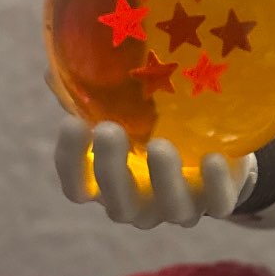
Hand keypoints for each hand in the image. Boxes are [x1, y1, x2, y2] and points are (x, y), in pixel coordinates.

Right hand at [54, 115, 254, 230]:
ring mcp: (181, 207)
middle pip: (119, 204)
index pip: (79, 188)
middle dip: (111, 170)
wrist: (218, 152)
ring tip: (159, 145)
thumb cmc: (156, 130)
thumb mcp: (127, 115)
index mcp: (112, 186)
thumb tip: (54, 68)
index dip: (71, 161)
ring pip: (169, 208)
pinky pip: (219, 204)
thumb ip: (92, 98)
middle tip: (108, 129)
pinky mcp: (219, 201)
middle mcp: (143, 204)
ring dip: (163, 179)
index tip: (71, 123)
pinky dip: (216, 185)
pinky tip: (213, 158)